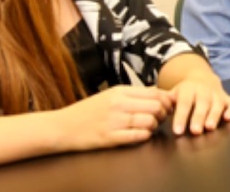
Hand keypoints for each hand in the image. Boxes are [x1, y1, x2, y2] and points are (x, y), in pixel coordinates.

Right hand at [57, 85, 173, 150]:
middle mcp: (118, 104)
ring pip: (149, 121)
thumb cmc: (88, 110)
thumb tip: (158, 92)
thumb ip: (134, 93)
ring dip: (154, 126)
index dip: (166, 100)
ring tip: (150, 127)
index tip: (168, 105)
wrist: (62, 127)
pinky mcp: (110, 138)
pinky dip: (144, 136)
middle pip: (156, 106)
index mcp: (120, 91)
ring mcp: (114, 121)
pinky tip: (142, 135)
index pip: (155, 93)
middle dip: (163, 113)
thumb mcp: (111, 94)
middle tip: (161, 118)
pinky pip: (137, 136)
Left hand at [168, 69, 229, 135]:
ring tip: (210, 127)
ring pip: (218, 103)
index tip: (177, 131)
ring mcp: (217, 94)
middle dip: (199, 117)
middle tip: (195, 131)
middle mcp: (204, 91)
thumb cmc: (184, 92)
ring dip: (214, 115)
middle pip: (202, 103)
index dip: (181, 116)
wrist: (200, 78)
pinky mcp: (228, 98)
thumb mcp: (173, 93)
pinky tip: (228, 118)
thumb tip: (153, 109)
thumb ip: (164, 101)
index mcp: (188, 89)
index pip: (184, 103)